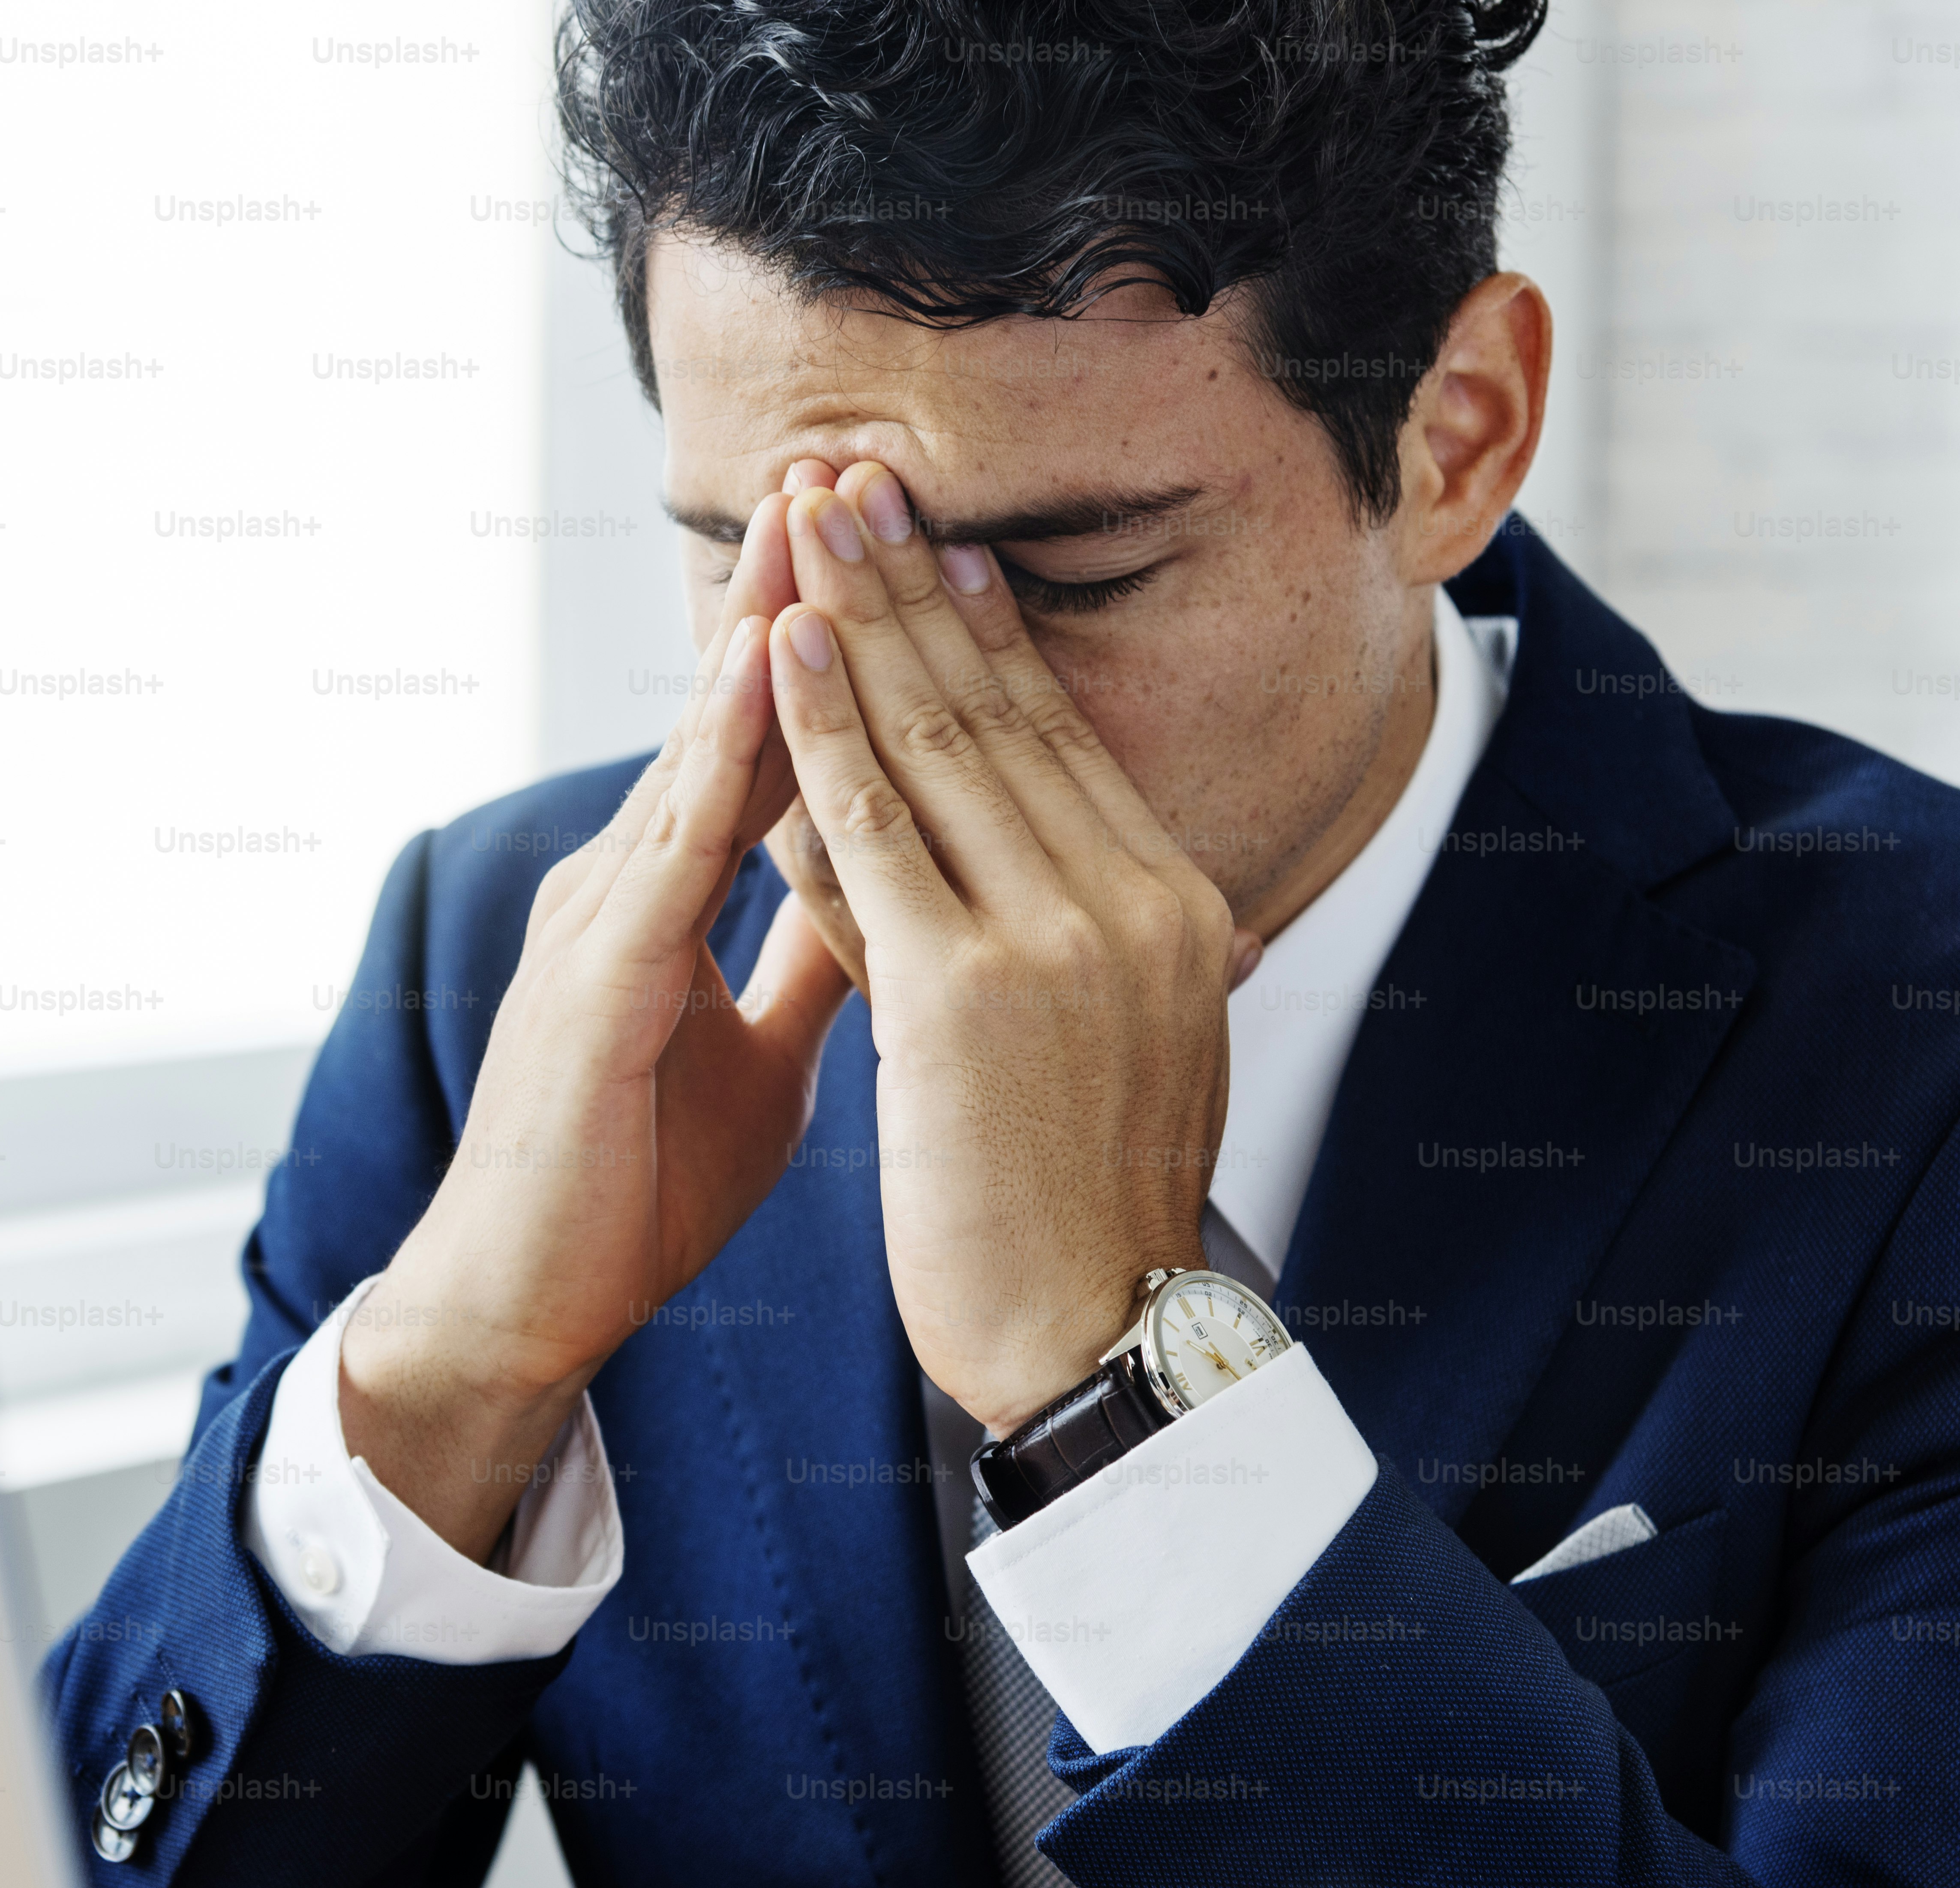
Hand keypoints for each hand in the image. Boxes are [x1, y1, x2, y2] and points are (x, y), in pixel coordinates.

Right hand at [340, 496, 854, 1555]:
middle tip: (850, 464)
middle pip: (728, 716)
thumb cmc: (630, 1188)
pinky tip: (765, 668)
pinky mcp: (594, 983)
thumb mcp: (760, 1057)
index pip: (762, 747)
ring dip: (757, 628)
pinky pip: (672, 850)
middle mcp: (625, 884)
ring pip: (697, 752)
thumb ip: (807, 965)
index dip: (821, 646)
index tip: (887, 548)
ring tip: (813, 515)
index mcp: (663, 899)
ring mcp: (600, 923)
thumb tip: (884, 901)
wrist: (524, 1308)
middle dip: (790, 590)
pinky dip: (721, 754)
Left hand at [765, 462, 1257, 1434]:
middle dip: (919, 583)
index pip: (1060, 740)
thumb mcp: (1123, 1050)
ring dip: (863, 616)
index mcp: (1173, 910)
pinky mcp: (967, 989)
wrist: (1098, 1340)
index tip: (938, 540)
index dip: (988, 630)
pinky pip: (876, 830)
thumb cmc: (1088, 1213)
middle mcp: (1130, 901)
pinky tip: (786, 647)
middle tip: (860, 476)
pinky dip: (826, 729)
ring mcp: (1054, 939)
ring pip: (939, 742)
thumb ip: (1094, 951)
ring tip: (807, 517)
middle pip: (1002, 710)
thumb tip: (1076, 881)